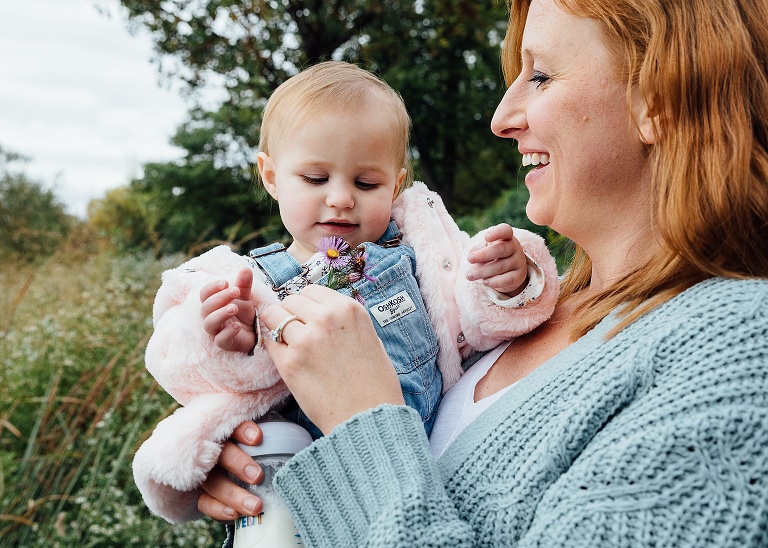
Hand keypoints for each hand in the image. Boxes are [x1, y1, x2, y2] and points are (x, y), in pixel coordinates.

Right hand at [198, 421, 265, 520]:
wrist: (224, 471)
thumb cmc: (254, 454)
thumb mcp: (262, 441)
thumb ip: (274, 439)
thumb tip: (299, 451)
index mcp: (229, 433)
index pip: (233, 426)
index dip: (243, 431)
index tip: (258, 438)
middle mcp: (213, 450)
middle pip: (222, 454)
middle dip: (239, 464)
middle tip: (257, 476)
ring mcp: (203, 473)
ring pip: (214, 482)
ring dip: (234, 494)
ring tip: (256, 506)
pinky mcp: (200, 493)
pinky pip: (205, 502)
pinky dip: (218, 509)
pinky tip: (234, 515)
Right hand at [200, 267, 256, 353]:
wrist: (255, 333)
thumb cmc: (244, 313)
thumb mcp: (245, 296)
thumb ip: (244, 284)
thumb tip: (245, 268)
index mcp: (213, 303)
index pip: (204, 294)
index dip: (212, 287)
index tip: (226, 282)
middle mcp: (210, 317)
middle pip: (206, 307)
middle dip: (219, 298)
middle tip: (235, 291)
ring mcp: (216, 331)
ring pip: (209, 324)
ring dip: (220, 314)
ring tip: (234, 307)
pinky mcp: (224, 343)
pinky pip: (220, 340)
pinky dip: (228, 333)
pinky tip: (238, 326)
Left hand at [261, 285, 404, 434]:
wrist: (368, 417)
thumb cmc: (374, 382)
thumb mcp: (370, 338)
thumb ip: (345, 321)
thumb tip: (322, 312)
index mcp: (349, 309)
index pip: (311, 291)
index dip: (306, 305)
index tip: (307, 318)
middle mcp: (327, 318)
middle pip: (290, 300)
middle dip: (291, 314)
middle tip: (298, 333)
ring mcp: (306, 339)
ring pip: (274, 316)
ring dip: (278, 327)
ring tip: (289, 344)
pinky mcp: (289, 362)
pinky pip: (269, 342)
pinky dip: (274, 347)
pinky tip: (287, 358)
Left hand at [465, 223, 528, 295]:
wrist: (507, 272)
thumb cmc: (491, 256)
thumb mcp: (484, 249)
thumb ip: (478, 250)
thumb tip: (472, 256)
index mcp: (506, 236)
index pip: (505, 231)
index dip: (496, 233)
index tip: (486, 237)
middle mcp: (515, 247)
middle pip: (501, 249)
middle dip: (483, 255)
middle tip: (469, 259)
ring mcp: (519, 261)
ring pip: (501, 266)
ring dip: (483, 271)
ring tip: (469, 275)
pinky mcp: (519, 276)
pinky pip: (508, 279)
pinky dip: (495, 281)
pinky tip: (484, 282)